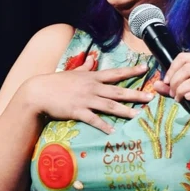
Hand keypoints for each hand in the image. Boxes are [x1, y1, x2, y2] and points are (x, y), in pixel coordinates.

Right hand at [20, 55, 154, 133]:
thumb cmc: (55, 82)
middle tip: (151, 97)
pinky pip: (93, 119)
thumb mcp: (72, 72)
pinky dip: (103, 126)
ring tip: (138, 116)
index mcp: (92, 77)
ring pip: (109, 105)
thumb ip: (85, 67)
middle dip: (136, 94)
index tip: (146, 68)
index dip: (132, 71)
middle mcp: (92, 87)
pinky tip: (113, 132)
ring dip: (125, 111)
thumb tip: (92, 58)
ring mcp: (85, 100)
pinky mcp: (77, 111)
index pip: (116, 73)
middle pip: (118, 91)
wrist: (38, 92)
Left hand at [154, 52, 189, 140]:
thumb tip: (156, 84)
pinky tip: (188, 98)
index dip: (172, 69)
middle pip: (188, 68)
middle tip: (173, 94)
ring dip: (182, 90)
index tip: (166, 82)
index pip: (184, 57)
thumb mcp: (183, 93)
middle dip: (176, 82)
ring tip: (178, 99)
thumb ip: (170, 89)